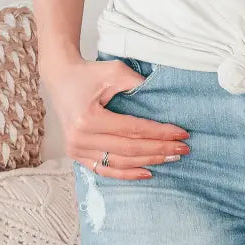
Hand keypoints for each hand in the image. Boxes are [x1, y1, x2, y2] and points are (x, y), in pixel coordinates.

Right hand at [42, 53, 189, 179]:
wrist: (61, 78)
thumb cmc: (89, 73)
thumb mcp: (114, 71)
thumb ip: (137, 83)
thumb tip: (163, 100)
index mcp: (89, 118)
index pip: (134, 130)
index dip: (160, 133)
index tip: (182, 134)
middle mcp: (80, 138)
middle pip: (129, 149)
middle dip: (160, 149)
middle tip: (183, 149)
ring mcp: (76, 149)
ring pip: (120, 163)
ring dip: (148, 162)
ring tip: (172, 159)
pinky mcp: (76, 154)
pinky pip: (104, 170)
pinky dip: (127, 174)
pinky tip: (147, 172)